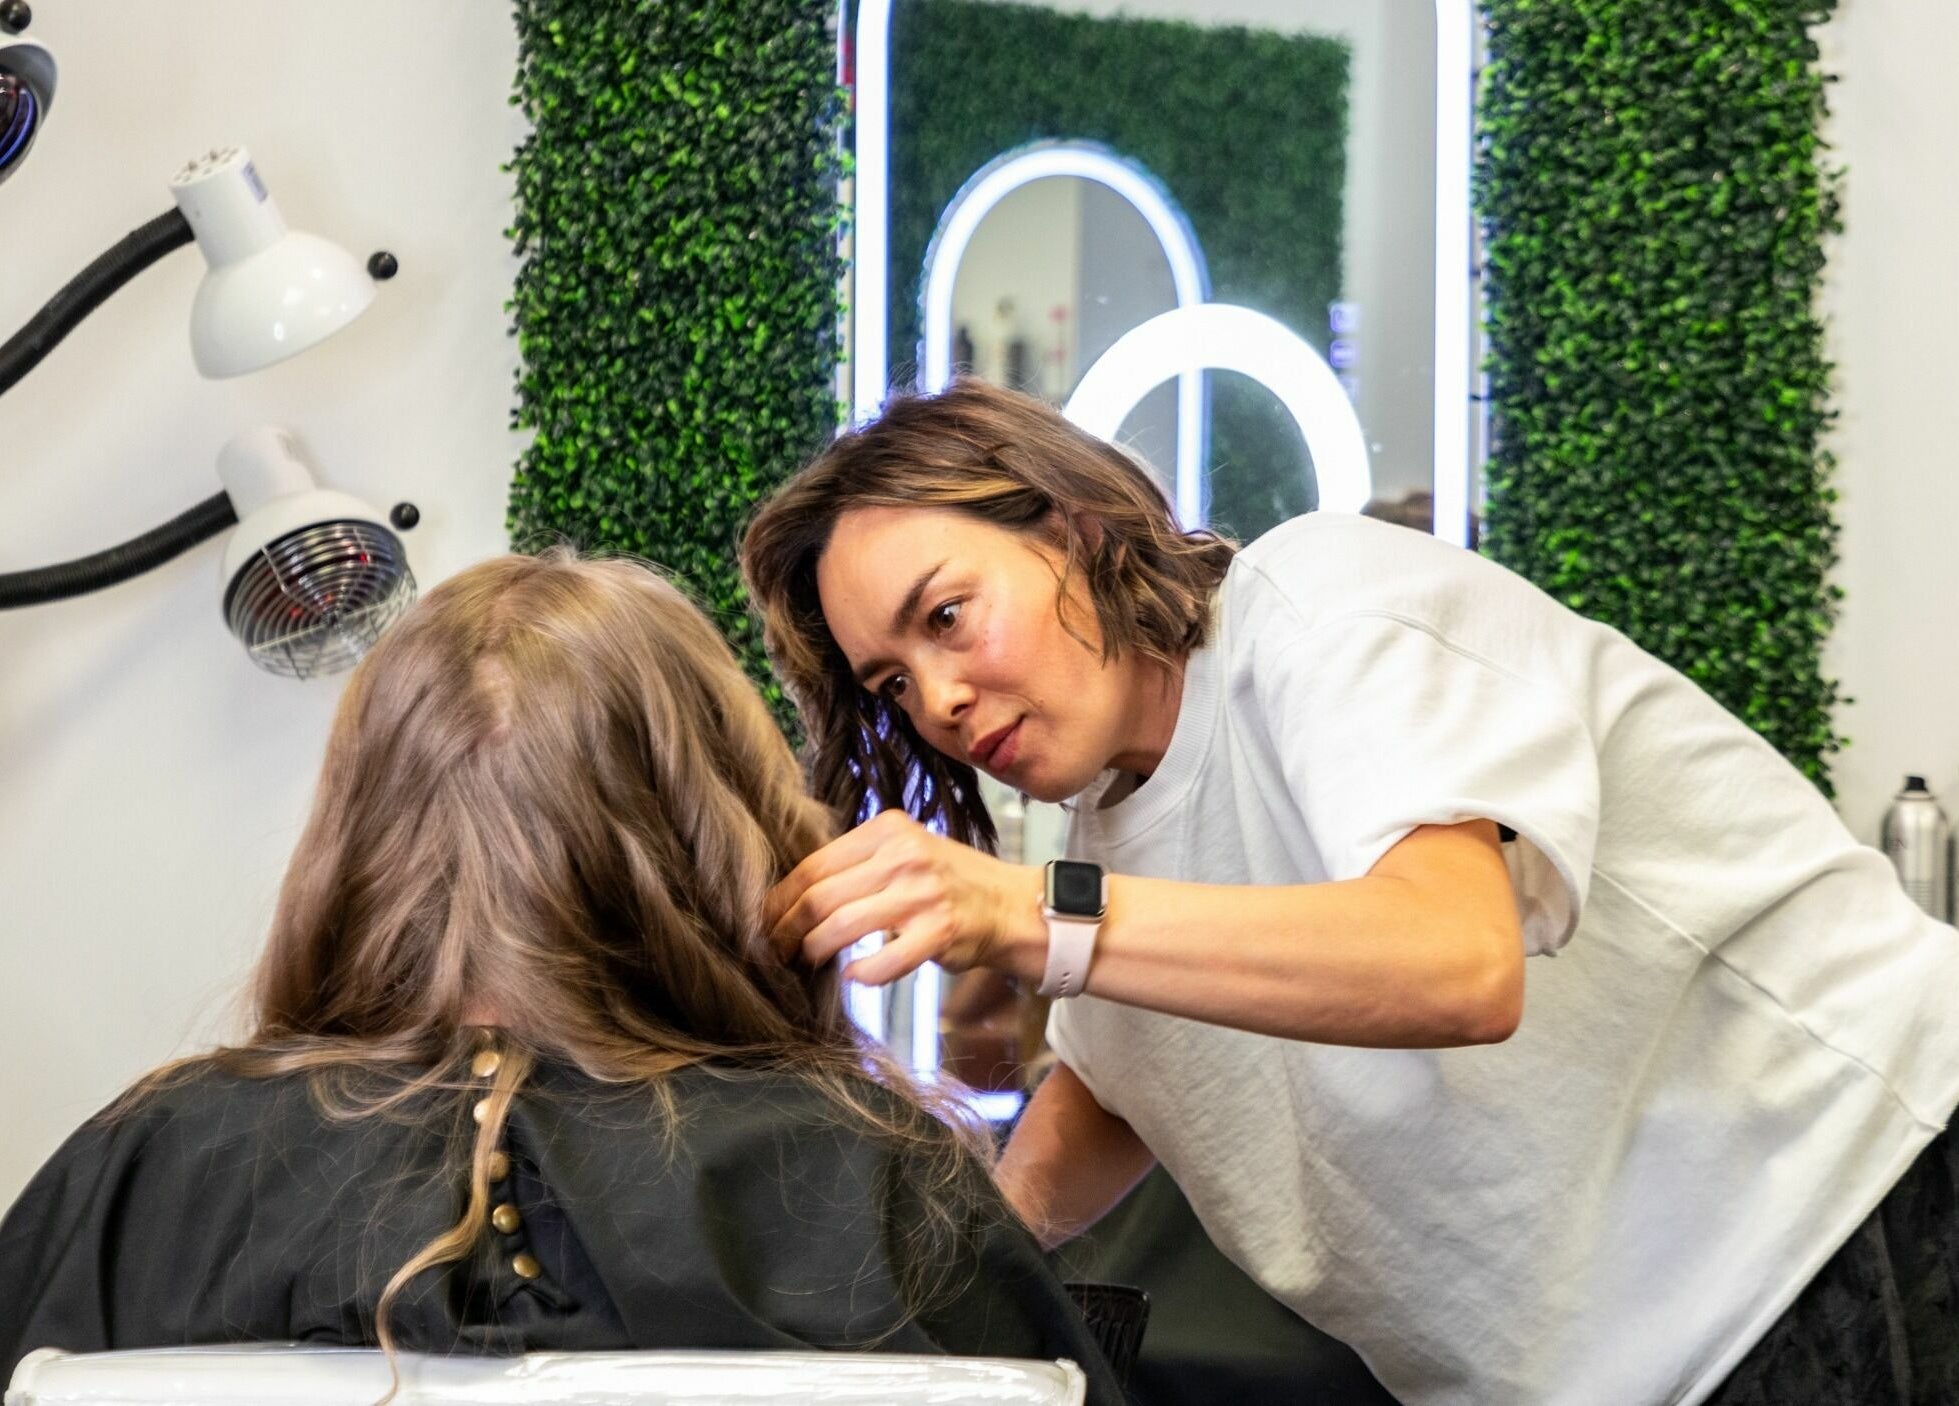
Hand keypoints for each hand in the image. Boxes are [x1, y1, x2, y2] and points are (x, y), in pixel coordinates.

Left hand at [765, 809, 1045, 986]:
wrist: (1010, 904)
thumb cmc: (948, 882)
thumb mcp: (906, 851)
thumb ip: (859, 864)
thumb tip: (794, 897)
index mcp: (888, 829)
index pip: (814, 864)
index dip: (781, 899)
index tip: (767, 921)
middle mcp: (904, 855)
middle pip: (820, 897)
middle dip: (787, 930)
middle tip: (776, 951)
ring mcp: (923, 893)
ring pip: (842, 927)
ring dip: (814, 952)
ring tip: (807, 963)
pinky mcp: (940, 932)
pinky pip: (883, 961)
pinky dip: (861, 974)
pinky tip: (852, 976)